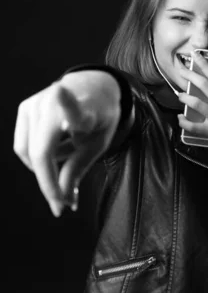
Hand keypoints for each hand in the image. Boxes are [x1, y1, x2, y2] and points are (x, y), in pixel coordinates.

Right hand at [13, 71, 122, 216]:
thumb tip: (62, 200)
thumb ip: (78, 169)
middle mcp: (54, 101)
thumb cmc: (99, 118)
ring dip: (45, 169)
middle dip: (50, 183)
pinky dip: (37, 158)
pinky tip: (56, 152)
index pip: (74, 108)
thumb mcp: (99, 145)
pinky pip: (23, 146)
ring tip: (66, 164)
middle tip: (64, 204)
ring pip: (28, 153)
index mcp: (83, 108)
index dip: (67, 102)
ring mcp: (36, 102)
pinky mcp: (24, 108)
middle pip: (41, 152)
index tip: (62, 91)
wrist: (92, 88)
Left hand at [177, 51, 207, 167]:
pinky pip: (193, 125)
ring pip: (196, 103)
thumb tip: (207, 84)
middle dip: (190, 75)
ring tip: (180, 95)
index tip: (194, 55)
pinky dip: (184, 121)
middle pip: (204, 84)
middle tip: (181, 71)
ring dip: (185, 98)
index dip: (203, 64)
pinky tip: (180, 118)